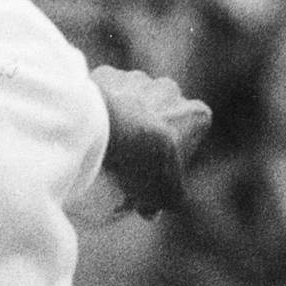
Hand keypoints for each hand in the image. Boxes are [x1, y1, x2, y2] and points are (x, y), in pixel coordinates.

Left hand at [93, 66, 211, 217]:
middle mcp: (170, 89)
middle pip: (160, 114)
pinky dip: (98, 110)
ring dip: (122, 119)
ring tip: (105, 148)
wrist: (110, 131)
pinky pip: (103, 95)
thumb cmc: (146, 163)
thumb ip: (166, 199)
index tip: (155, 172)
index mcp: (195, 114)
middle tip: (128, 161)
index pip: (191, 133)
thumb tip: (152, 211)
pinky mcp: (107, 74)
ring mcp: (138, 79)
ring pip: (130, 101)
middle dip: (148, 132)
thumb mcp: (165, 194)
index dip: (174, 154)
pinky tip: (89, 132)